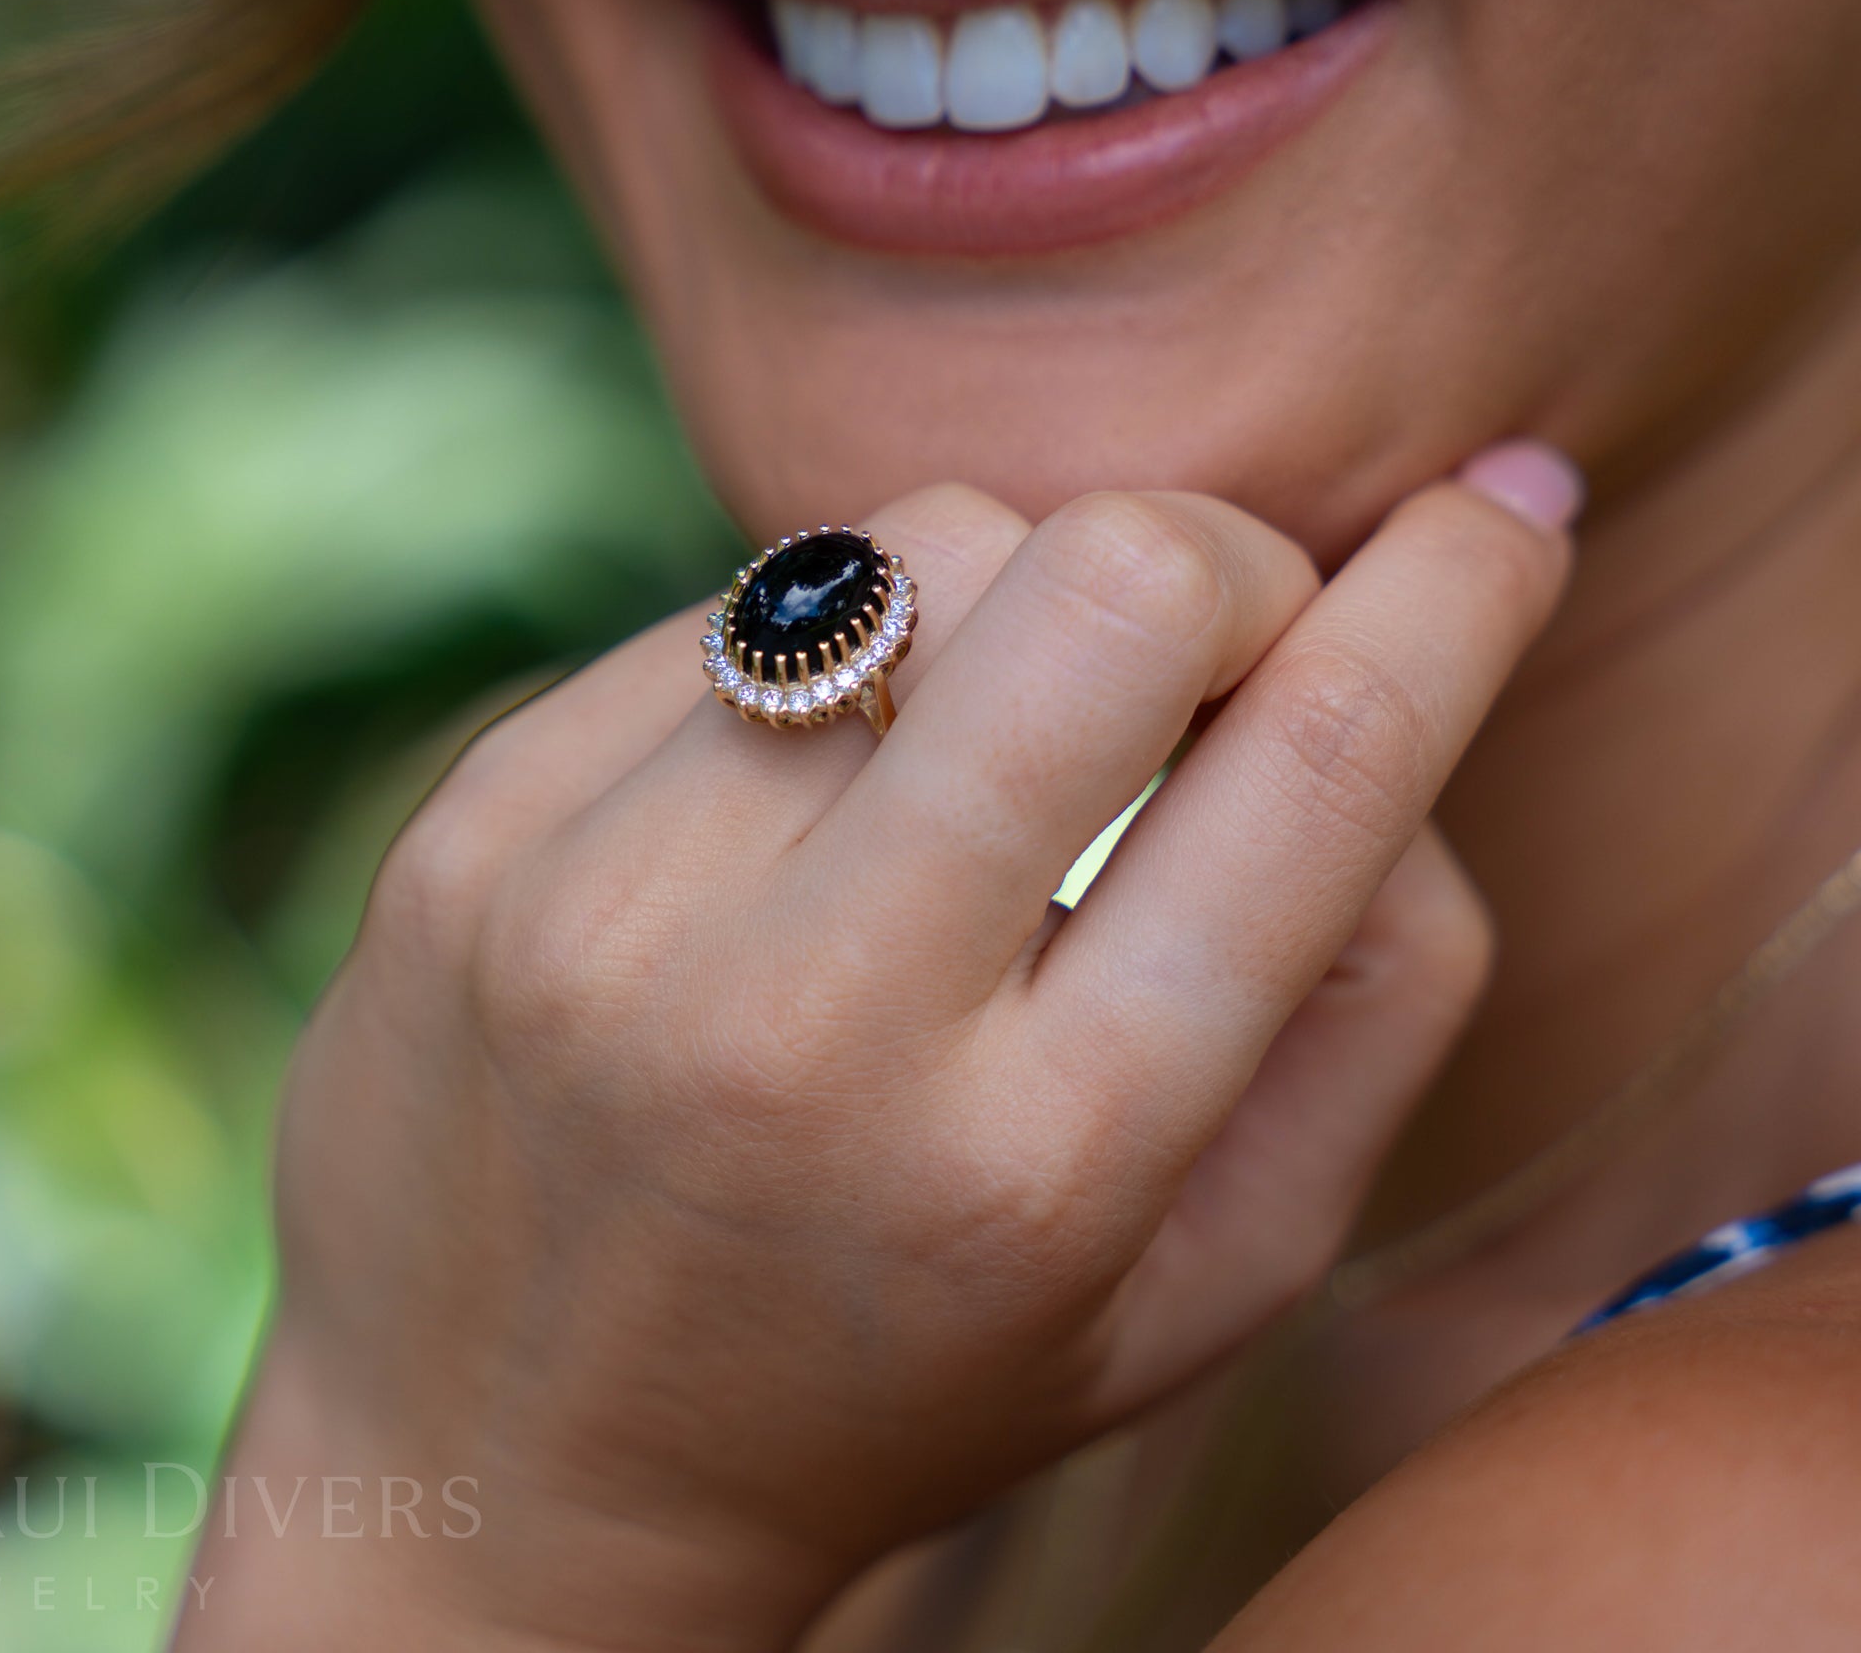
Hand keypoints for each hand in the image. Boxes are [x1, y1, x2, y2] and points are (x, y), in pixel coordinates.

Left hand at [197, 458, 1575, 1651]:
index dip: (1451, 600)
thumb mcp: (1187, 1282)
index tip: (1501, 512)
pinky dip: (822, 662)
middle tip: (1199, 641)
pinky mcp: (475, 821)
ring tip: (961, 759)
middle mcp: (809, 1021)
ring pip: (910, 546)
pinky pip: (732, 600)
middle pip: (1105, 583)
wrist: (503, 1464)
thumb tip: (1398, 694)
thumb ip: (1362, 1012)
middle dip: (1214, 562)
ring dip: (1003, 608)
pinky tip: (788, 810)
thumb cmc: (893, 1370)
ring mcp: (606, 903)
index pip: (1314, 777)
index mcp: (1039, 1164)